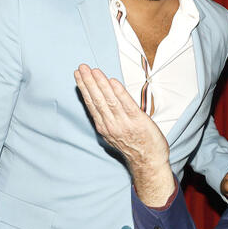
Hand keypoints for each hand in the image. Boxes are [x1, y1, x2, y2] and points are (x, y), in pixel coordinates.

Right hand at [74, 64, 174, 205]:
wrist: (149, 161)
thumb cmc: (134, 147)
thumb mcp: (115, 135)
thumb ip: (108, 119)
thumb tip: (103, 100)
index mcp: (104, 127)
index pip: (91, 104)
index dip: (84, 89)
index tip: (79, 76)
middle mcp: (111, 125)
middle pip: (96, 100)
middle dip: (88, 82)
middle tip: (81, 67)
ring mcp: (123, 123)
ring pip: (108, 100)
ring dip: (99, 84)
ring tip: (93, 71)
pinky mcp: (137, 121)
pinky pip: (126, 104)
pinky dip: (118, 92)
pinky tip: (112, 81)